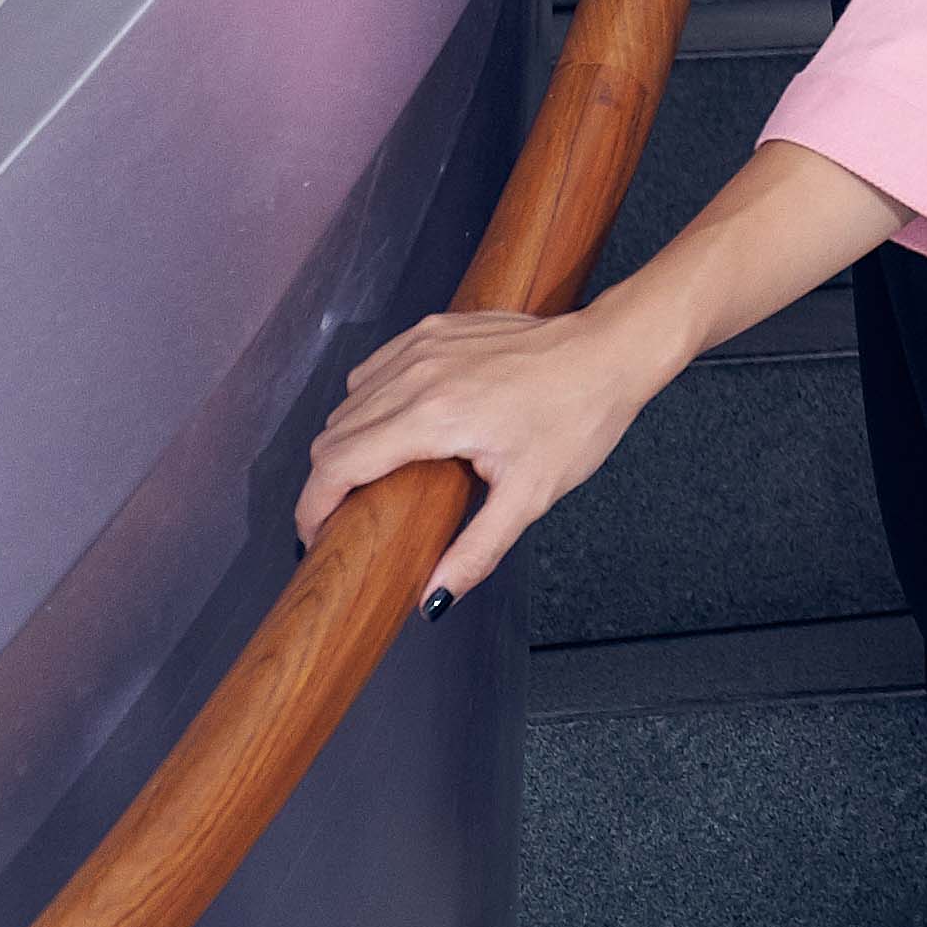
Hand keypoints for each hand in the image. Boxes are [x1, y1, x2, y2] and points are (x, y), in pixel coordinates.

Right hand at [295, 300, 682, 610]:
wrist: (613, 350)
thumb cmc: (579, 419)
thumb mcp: (531, 495)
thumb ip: (476, 550)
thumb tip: (432, 599)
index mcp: (432, 416)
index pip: (336, 464)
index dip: (313, 507)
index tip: (316, 536)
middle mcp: (416, 374)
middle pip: (333, 435)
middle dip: (329, 481)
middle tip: (350, 515)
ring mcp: (423, 344)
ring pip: (349, 400)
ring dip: (347, 440)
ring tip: (375, 475)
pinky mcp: (435, 327)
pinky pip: (376, 368)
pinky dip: (370, 399)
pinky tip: (398, 424)